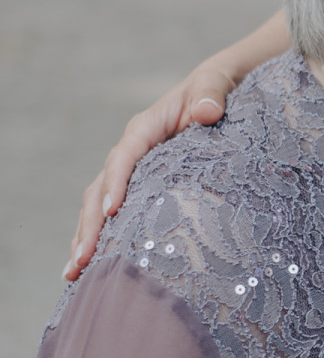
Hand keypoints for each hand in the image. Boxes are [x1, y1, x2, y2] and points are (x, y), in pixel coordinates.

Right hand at [66, 64, 237, 279]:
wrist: (212, 91)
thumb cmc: (213, 89)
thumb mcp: (215, 85)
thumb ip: (211, 94)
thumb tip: (208, 111)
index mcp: (146, 128)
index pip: (124, 157)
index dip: (115, 183)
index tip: (111, 212)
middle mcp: (131, 150)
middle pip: (100, 187)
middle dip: (89, 224)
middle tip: (82, 259)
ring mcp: (130, 169)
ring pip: (97, 204)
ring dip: (86, 236)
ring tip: (74, 272)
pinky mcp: (137, 184)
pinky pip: (112, 210)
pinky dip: (101, 235)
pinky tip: (92, 265)